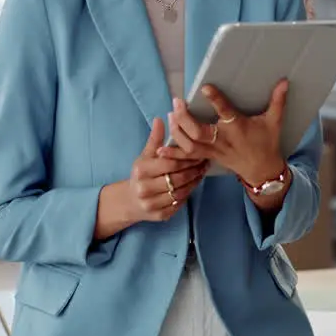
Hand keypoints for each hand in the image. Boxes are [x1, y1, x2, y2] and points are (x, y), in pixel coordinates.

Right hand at [95, 117, 206, 238]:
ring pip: (181, 192)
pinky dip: (189, 192)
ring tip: (202, 171)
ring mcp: (151, 204)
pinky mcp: (160, 215)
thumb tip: (160, 119)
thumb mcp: (145, 155)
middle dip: (193, 169)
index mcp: (141, 170)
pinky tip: (194, 183)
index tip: (198, 152)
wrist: (130, 201)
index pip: (169, 163)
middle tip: (204, 161)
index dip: (185, 158)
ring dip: (194, 181)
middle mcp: (144, 188)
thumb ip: (155, 139)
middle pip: (177, 178)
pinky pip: (180, 203)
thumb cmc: (141, 174)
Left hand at [159, 80, 288, 189]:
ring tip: (170, 115)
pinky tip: (160, 148)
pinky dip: (174, 154)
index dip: (216, 100)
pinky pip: (188, 158)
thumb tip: (284, 81)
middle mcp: (223, 139)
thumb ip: (277, 101)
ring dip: (177, 131)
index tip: (205, 87)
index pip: (226, 112)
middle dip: (185, 118)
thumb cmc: (267, 143)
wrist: (262, 171)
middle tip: (177, 102)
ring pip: (190, 145)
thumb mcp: (274, 122)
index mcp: (238, 127)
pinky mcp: (208, 157)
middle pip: (199, 132)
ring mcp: (214, 151)